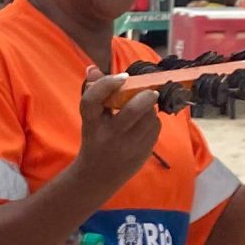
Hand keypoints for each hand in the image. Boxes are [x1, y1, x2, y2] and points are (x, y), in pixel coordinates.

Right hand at [71, 67, 161, 200]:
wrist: (98, 176)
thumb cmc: (95, 139)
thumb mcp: (90, 119)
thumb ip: (95, 94)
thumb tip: (93, 68)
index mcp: (91, 125)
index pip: (92, 101)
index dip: (106, 84)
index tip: (122, 77)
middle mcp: (108, 136)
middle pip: (131, 111)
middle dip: (145, 96)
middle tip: (149, 91)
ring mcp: (127, 147)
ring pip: (149, 118)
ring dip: (149, 108)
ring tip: (143, 107)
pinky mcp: (143, 153)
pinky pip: (154, 128)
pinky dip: (152, 120)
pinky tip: (144, 123)